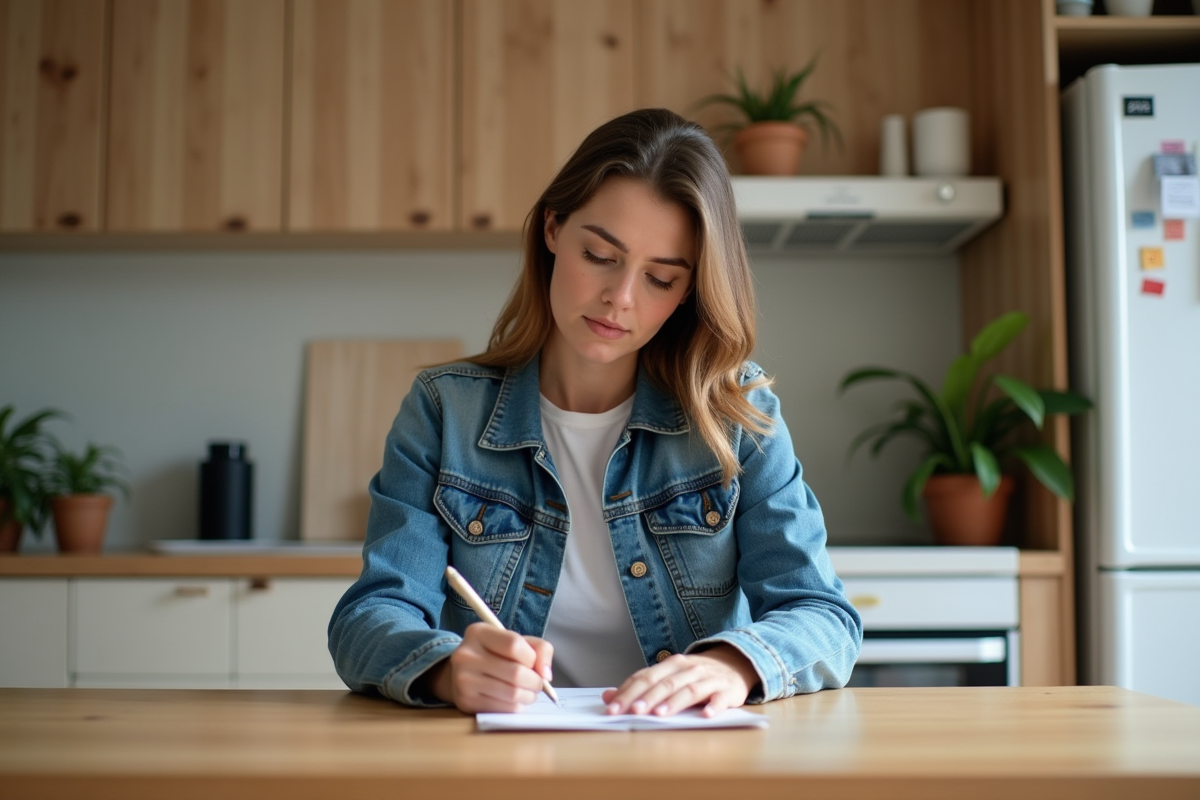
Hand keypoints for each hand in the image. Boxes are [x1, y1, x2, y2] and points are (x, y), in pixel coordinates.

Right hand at [426, 622, 553, 713]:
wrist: (463, 674)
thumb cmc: (496, 655)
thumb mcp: (516, 641)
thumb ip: (540, 649)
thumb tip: (546, 675)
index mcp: (479, 633)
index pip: (514, 645)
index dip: (532, 657)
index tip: (534, 663)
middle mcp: (466, 655)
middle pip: (516, 672)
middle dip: (535, 681)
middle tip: (538, 683)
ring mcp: (464, 680)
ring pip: (512, 693)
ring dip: (529, 695)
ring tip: (529, 692)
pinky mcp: (466, 702)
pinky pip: (504, 708)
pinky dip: (517, 706)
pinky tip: (515, 700)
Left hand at [601, 644, 758, 717]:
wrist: (735, 664)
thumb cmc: (695, 675)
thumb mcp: (668, 676)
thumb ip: (640, 687)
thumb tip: (608, 696)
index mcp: (671, 664)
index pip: (645, 677)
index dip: (628, 692)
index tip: (612, 708)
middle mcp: (689, 668)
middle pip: (665, 683)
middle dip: (647, 698)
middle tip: (633, 711)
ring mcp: (709, 679)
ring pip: (689, 690)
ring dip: (674, 702)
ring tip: (660, 714)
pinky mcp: (727, 690)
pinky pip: (720, 698)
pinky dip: (714, 706)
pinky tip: (706, 715)